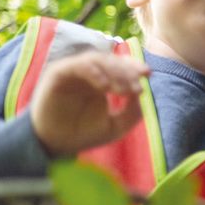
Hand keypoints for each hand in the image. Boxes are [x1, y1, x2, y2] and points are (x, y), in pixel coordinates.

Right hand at [30, 51, 148, 156]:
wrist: (57, 145)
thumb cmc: (85, 134)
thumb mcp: (117, 126)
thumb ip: (133, 112)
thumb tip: (140, 93)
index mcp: (103, 80)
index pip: (121, 65)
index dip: (134, 66)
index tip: (147, 74)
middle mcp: (89, 73)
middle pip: (111, 60)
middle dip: (127, 72)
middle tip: (135, 88)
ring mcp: (73, 72)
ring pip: (96, 59)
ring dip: (113, 72)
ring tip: (121, 90)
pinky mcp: (58, 74)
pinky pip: (77, 65)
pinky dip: (93, 71)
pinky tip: (104, 86)